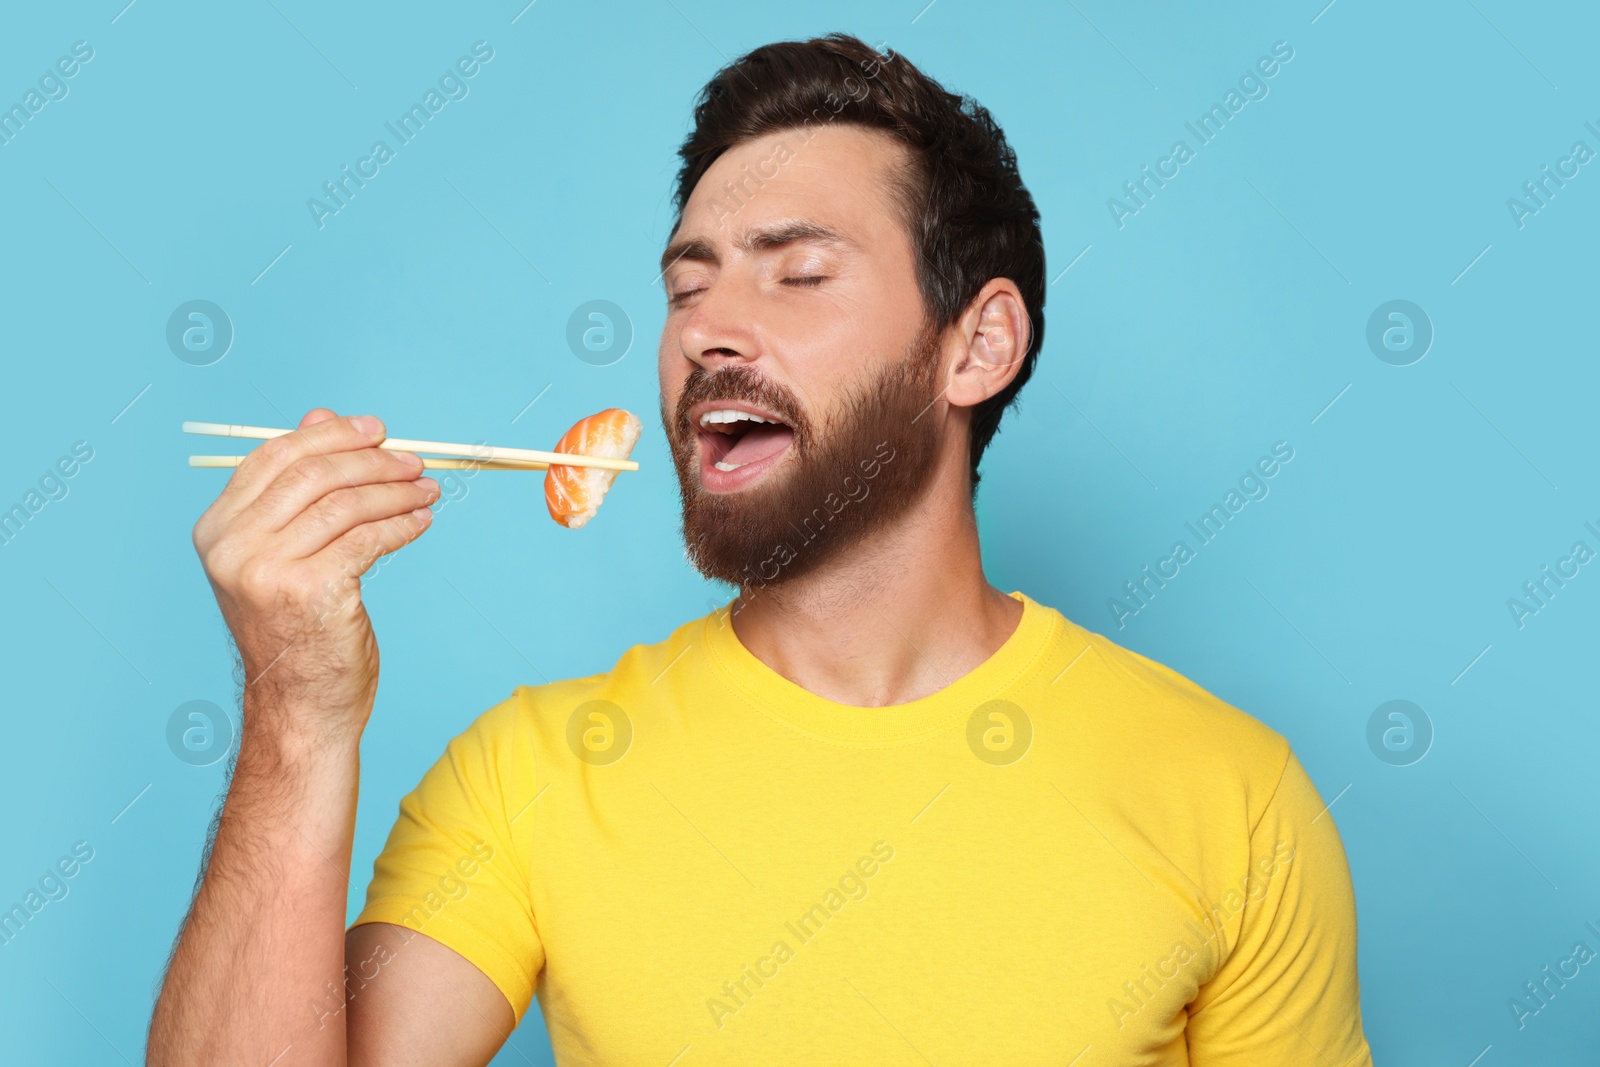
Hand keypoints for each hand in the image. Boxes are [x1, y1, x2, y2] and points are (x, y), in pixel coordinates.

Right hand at [191, 409, 438, 742]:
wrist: (301, 706)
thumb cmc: (297, 629)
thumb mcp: (286, 552)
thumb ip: (298, 488)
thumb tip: (321, 415)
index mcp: (217, 529)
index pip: (275, 457)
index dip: (331, 436)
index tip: (377, 430)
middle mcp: (232, 547)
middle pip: (314, 475)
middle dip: (373, 461)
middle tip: (416, 462)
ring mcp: (266, 570)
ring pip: (346, 505)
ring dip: (397, 491)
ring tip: (428, 491)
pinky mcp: (311, 590)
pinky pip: (369, 539)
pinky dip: (402, 524)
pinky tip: (421, 521)